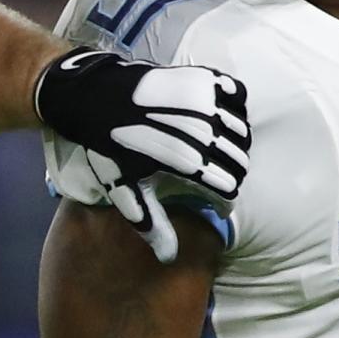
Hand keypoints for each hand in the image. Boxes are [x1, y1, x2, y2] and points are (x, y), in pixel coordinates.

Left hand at [37, 49, 248, 264]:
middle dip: (231, 173)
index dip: (224, 199)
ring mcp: (206, 103)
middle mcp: (203, 133)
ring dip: (234, 143)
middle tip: (214, 175)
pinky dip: (234, 107)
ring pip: (242, 131)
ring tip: (216, 148)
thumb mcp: (124, 189)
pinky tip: (219, 115)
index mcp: (187, 163)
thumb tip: (169, 258)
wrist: (96, 96)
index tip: (216, 201)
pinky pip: (238, 95)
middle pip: (240, 162)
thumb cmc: (108, 146)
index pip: (230, 188)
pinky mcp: (204, 79)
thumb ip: (150, 223)